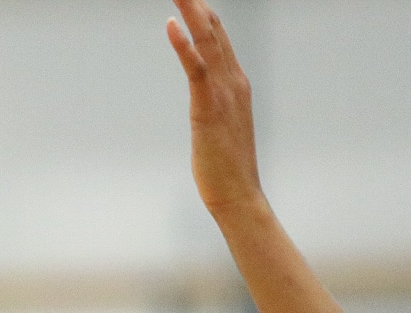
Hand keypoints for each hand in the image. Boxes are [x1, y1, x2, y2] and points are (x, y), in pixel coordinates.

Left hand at [167, 0, 263, 217]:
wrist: (239, 195)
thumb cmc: (227, 166)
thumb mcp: (220, 124)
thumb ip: (214, 103)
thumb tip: (203, 97)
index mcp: (236, 83)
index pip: (218, 35)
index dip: (202, 10)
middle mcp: (233, 81)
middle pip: (213, 29)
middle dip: (196, 2)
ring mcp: (224, 93)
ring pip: (206, 41)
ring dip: (191, 10)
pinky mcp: (209, 109)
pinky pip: (196, 70)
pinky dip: (184, 46)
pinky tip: (171, 24)